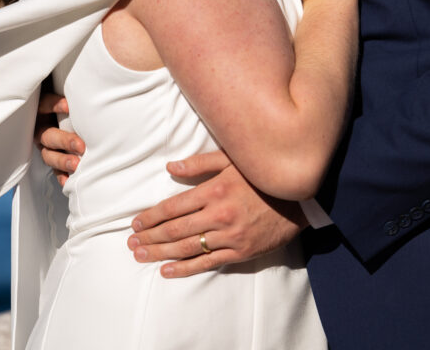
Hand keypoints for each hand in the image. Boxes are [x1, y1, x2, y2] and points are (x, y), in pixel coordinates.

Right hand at [35, 91, 84, 186]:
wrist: (72, 115)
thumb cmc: (75, 98)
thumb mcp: (68, 89)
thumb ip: (76, 85)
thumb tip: (95, 66)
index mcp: (43, 108)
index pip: (43, 104)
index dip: (53, 105)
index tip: (68, 105)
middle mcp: (42, 127)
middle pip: (47, 135)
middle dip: (64, 141)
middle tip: (81, 145)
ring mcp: (45, 145)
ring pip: (49, 155)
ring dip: (62, 161)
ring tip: (77, 166)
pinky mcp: (52, 157)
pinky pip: (54, 170)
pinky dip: (62, 176)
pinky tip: (69, 181)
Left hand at [127, 151, 306, 277]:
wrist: (297, 199)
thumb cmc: (261, 176)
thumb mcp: (232, 160)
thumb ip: (200, 163)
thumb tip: (170, 167)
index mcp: (215, 190)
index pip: (174, 206)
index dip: (152, 216)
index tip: (136, 222)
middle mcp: (219, 215)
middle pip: (176, 229)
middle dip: (150, 236)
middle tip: (131, 242)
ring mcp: (229, 236)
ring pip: (187, 248)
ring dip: (160, 253)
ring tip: (141, 255)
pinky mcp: (239, 252)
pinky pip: (207, 263)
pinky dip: (185, 268)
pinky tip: (167, 270)